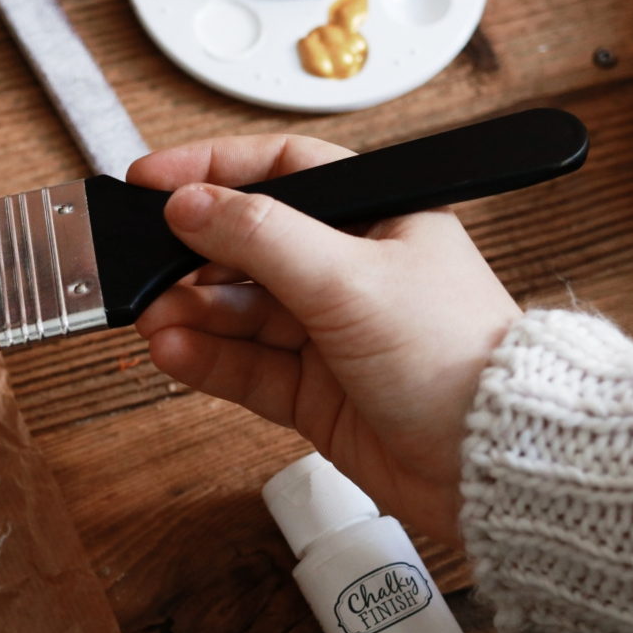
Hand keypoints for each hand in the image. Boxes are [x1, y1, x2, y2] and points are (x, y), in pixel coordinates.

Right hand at [130, 135, 520, 545]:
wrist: (491, 461)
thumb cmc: (456, 356)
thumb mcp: (349, 277)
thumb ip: (261, 237)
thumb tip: (189, 204)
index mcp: (375, 219)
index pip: (281, 172)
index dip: (213, 170)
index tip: (152, 179)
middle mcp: (349, 271)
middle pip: (247, 247)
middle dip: (190, 257)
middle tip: (140, 263)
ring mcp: (328, 334)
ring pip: (238, 312)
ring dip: (190, 313)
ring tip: (151, 319)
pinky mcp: (314, 392)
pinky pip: (244, 366)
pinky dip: (205, 359)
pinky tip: (172, 352)